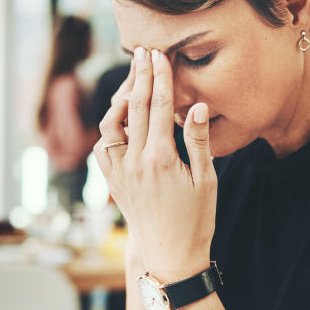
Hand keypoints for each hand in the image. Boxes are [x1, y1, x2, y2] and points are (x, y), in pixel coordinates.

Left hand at [94, 47, 216, 281]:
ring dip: (120, 99)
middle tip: (142, 53)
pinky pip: (102, 147)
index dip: (159, 77)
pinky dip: (109, 127)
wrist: (170, 256)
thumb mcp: (207, 181)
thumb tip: (197, 106)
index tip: (159, 55)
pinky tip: (120, 118)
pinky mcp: (112, 182)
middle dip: (138, 76)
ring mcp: (119, 173)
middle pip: (134, 108)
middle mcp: (134, 163)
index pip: (159, 107)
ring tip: (132, 82)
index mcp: (160, 159)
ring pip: (110, 124)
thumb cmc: (196, 220)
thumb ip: (199, 141)